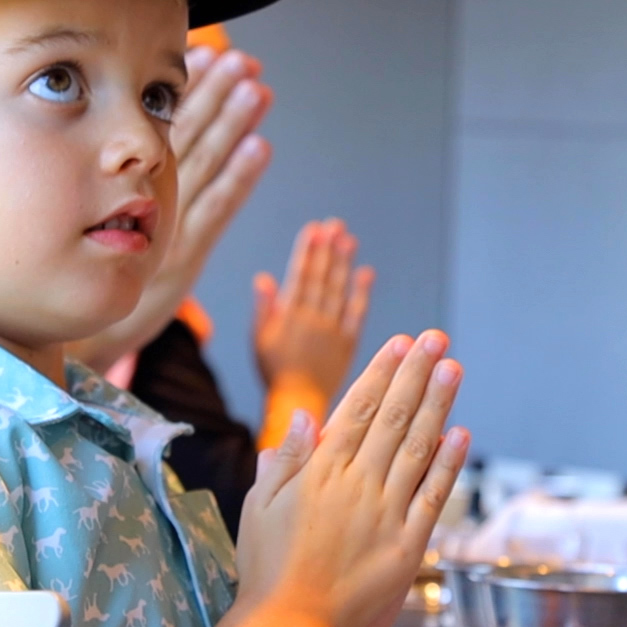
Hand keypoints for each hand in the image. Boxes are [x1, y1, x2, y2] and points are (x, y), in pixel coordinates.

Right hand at [72, 48, 271, 368]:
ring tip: (257, 88)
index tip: (208, 52)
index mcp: (121, 183)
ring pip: (204, 165)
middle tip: (242, 60)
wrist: (77, 332)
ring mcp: (166, 228)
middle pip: (184, 136)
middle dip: (214, 94)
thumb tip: (116, 129)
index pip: (158, 123)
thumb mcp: (83, 215)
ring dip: (232, 125)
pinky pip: (216, 210)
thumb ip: (101, 174)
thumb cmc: (77, 269)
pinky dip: (239, 179)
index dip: (186, 88)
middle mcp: (142, 200)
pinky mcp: (185, 258)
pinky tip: (259, 148)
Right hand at [235, 331, 469, 626]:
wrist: (289, 625)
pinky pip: (432, 496)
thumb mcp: (259, 504)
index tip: (401, 344)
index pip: (357, 409)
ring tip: (453, 368)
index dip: (382, 373)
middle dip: (416, 373)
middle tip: (437, 338)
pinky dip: (447, 463)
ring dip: (438, 405)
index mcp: (320, 472)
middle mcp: (357, 485)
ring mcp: (385, 514)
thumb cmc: (266, 565)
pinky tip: (460, 434)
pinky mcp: (407, 545)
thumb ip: (284, 459)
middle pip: (393, 417)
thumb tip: (305, 415)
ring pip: (417, 447)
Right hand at [254, 220, 373, 402]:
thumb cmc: (274, 371)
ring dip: (344, 263)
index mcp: (289, 316)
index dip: (307, 251)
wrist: (298, 401)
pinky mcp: (348, 343)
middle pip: (322, 278)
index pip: (299, 275)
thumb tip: (263, 277)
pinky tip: (366, 273)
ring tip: (349, 239)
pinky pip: (356, 314)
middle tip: (334, 225)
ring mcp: (332, 330)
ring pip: (339, 290)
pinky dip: (361, 293)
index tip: (313, 228)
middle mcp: (313, 319)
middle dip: (328, 249)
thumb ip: (263, 308)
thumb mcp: (260, 339)